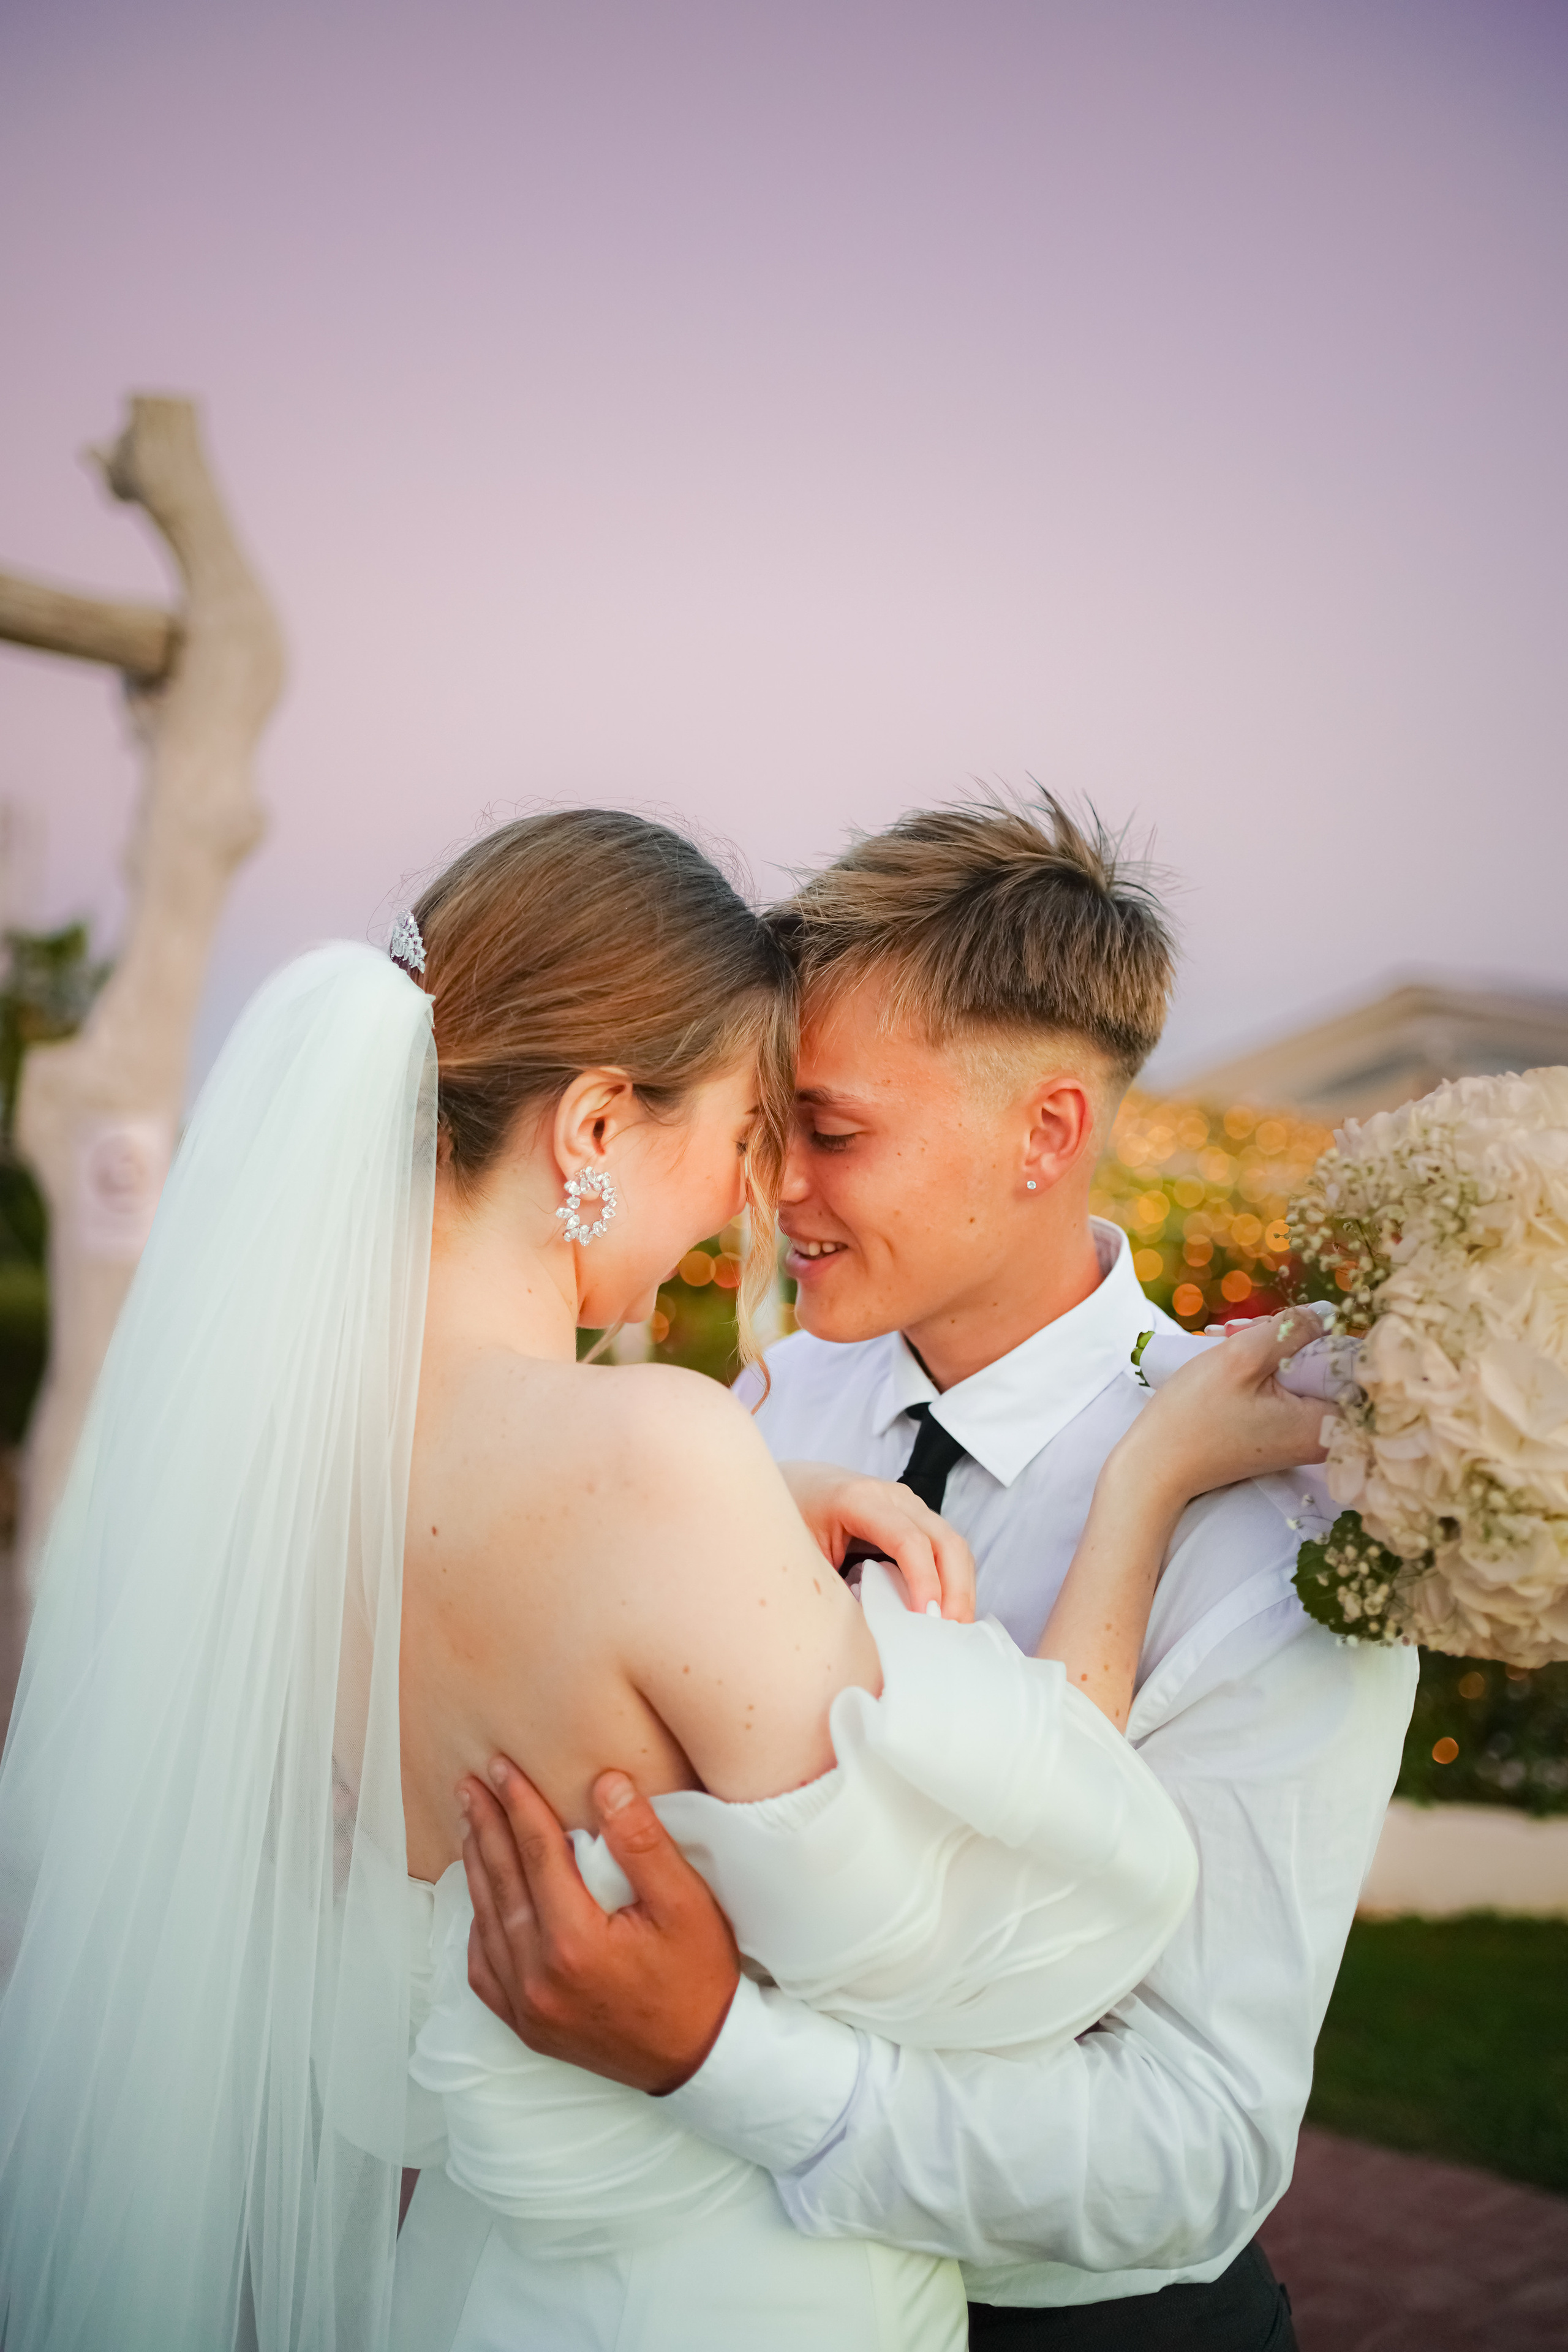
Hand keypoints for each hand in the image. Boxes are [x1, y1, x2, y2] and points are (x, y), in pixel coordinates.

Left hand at [459, 1761, 740, 2093]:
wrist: (703, 2061)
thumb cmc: (700, 1979)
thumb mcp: (686, 1904)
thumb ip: (642, 1842)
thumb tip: (605, 1784)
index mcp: (575, 1942)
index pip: (536, 1854)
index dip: (519, 1805)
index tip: (501, 1766)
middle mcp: (538, 1978)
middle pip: (502, 1884)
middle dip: (486, 1827)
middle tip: (470, 1785)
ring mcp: (527, 2008)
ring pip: (488, 1924)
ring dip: (477, 1869)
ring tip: (471, 1826)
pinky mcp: (528, 2027)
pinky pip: (485, 1971)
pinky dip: (479, 1927)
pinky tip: (482, 1901)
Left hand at [777, 1460, 975, 1619]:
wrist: (791, 1485)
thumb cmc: (790, 1517)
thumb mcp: (799, 1554)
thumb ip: (830, 1587)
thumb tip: (866, 1637)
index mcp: (858, 1499)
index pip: (908, 1540)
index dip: (923, 1582)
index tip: (924, 1621)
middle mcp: (892, 1496)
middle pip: (945, 1541)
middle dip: (955, 1591)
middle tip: (950, 1636)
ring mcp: (908, 1505)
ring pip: (953, 1546)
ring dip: (959, 1590)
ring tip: (952, 1633)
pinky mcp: (914, 1519)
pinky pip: (944, 1550)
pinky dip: (951, 1582)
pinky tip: (943, 1614)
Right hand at [1119, 1308, 1333, 1512]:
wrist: (1156, 1464)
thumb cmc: (1194, 1416)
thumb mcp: (1241, 1358)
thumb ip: (1291, 1330)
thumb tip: (1325, 1314)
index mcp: (1325, 1425)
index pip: (1353, 1363)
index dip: (1321, 1335)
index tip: (1285, 1330)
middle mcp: (1324, 1437)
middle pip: (1328, 1367)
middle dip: (1293, 1341)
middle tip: (1250, 1334)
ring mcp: (1302, 1439)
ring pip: (1306, 1375)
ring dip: (1275, 1353)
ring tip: (1236, 1345)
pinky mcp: (1282, 1436)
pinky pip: (1290, 1391)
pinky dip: (1268, 1373)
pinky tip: (1238, 1365)